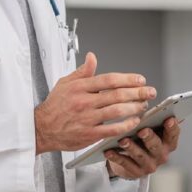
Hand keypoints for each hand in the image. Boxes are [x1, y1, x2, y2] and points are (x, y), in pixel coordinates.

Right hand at [34, 52, 155, 153]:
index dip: (128, 79)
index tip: (140, 80)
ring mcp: (87, 118)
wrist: (41, 128)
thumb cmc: (55, 106)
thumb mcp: (65, 83)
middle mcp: (84, 101)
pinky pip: (112, 129)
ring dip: (135, 108)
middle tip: (150, 92)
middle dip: (138, 92)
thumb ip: (82, 71)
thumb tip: (92, 57)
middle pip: (117, 94)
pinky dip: (126, 125)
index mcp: (80, 87)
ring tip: (144, 105)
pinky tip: (135, 121)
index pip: (109, 79)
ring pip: (117, 111)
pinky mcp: (89, 134)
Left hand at [104, 116, 180, 179]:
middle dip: (149, 137)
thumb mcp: (152, 130)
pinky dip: (116, 157)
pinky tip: (109, 151)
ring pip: (140, 155)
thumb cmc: (143, 140)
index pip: (174, 134)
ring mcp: (149, 165)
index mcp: (168, 142)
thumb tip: (148, 100)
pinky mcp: (136, 172)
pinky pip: (125, 164)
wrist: (133, 162)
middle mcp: (161, 154)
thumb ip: (154, 119)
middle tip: (142, 130)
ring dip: (131, 147)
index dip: (173, 127)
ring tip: (123, 140)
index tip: (169, 119)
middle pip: (156, 145)